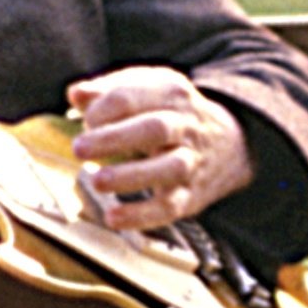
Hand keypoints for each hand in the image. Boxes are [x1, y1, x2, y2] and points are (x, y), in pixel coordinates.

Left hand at [68, 66, 250, 231]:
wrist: (231, 143)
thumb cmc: (174, 114)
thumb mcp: (149, 89)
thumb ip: (110, 90)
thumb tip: (76, 94)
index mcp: (170, 94)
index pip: (133, 97)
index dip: (103, 109)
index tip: (86, 121)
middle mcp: (185, 127)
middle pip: (155, 129)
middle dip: (115, 138)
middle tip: (79, 148)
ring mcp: (191, 162)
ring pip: (169, 168)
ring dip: (131, 176)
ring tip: (97, 181)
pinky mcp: (191, 196)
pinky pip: (169, 207)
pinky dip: (141, 215)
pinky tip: (113, 218)